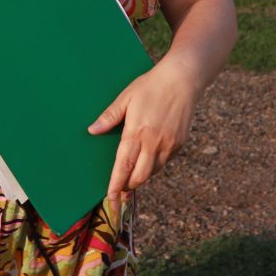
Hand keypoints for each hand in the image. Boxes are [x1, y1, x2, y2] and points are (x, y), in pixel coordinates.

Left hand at [88, 61, 200, 196]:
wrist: (182, 80)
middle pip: (139, 176)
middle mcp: (154, 142)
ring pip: (153, 172)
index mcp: (137, 132)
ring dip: (141, 177)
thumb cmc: (151, 86)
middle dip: (128, 187)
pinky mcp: (179, 143)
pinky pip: (164, 162)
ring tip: (131, 180)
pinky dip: (153, 166)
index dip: (116, 183)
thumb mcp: (126, 97)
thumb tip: (92, 131)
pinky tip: (147, 162)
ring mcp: (169, 144)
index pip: (123, 165)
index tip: (110, 196)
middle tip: (119, 193)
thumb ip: (109, 116)